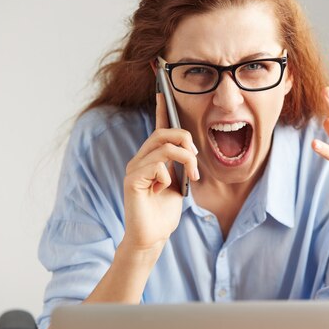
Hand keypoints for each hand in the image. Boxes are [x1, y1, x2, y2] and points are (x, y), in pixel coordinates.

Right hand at [122, 93, 199, 251]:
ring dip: (185, 159)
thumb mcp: (179, 183)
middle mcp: (140, 159)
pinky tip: (164, 189)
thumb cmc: (165, 212)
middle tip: (196, 160)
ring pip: (163, 147)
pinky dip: (167, 176)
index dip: (162, 109)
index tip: (165, 91)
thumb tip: (189, 149)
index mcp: (152, 158)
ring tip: (192, 176)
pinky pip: (156, 166)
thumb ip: (180, 164)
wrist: (153, 237)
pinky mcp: (132, 181)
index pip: (158, 128)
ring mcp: (134, 169)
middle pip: (163, 133)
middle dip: (185, 140)